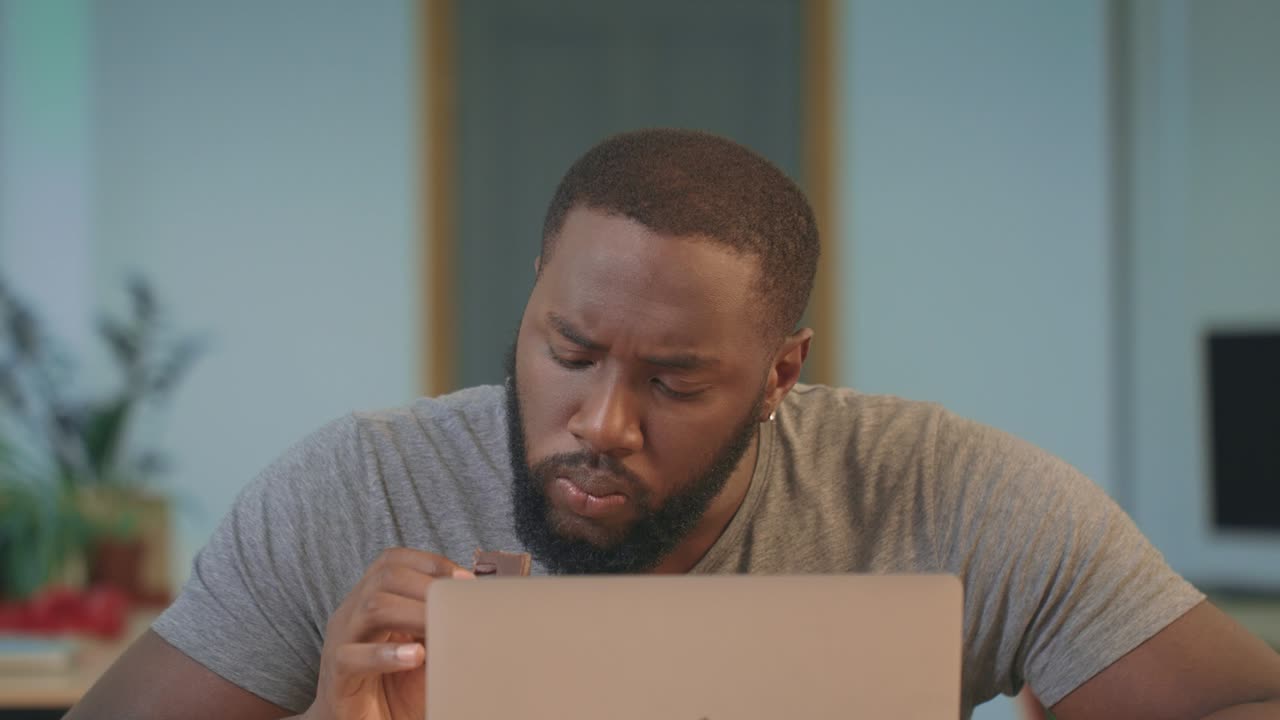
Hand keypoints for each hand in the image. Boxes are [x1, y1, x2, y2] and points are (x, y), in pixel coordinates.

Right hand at [303, 548, 472, 719]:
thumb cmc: (396, 689)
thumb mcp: (423, 649)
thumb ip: (440, 625)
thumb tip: (478, 605)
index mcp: (369, 601)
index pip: (392, 561)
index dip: (429, 562)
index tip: (463, 579)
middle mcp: (352, 615)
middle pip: (385, 576)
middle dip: (427, 584)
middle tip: (458, 602)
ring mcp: (341, 643)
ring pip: (373, 607)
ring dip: (415, 613)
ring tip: (440, 628)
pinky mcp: (337, 677)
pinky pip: (352, 657)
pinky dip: (386, 654)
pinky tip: (415, 656)